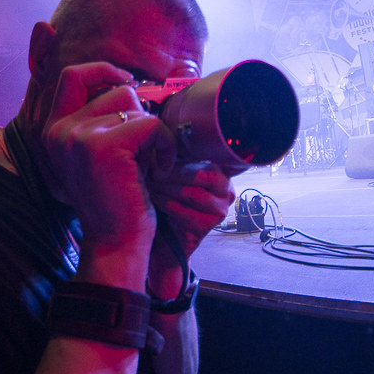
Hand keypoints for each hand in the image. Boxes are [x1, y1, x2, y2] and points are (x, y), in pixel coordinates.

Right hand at [41, 62, 165, 287]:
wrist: (116, 243)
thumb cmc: (117, 200)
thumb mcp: (98, 154)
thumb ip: (100, 120)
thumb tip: (128, 82)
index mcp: (52, 130)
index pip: (71, 76)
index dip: (103, 70)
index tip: (127, 82)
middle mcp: (59, 130)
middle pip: (116, 90)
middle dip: (140, 115)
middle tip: (144, 150)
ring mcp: (78, 137)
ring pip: (134, 105)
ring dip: (154, 132)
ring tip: (150, 162)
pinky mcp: (104, 147)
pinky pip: (150, 124)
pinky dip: (166, 145)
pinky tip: (160, 170)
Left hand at [146, 161, 233, 295]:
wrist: (161, 239)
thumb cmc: (163, 200)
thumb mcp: (171, 174)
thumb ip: (173, 156)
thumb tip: (160, 135)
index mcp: (218, 171)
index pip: (204, 156)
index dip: (179, 155)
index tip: (157, 153)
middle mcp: (225, 189)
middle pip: (203, 173)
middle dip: (173, 172)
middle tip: (151, 170)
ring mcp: (220, 209)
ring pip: (193, 193)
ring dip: (167, 188)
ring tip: (148, 184)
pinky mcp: (208, 227)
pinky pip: (186, 212)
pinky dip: (166, 204)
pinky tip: (152, 199)